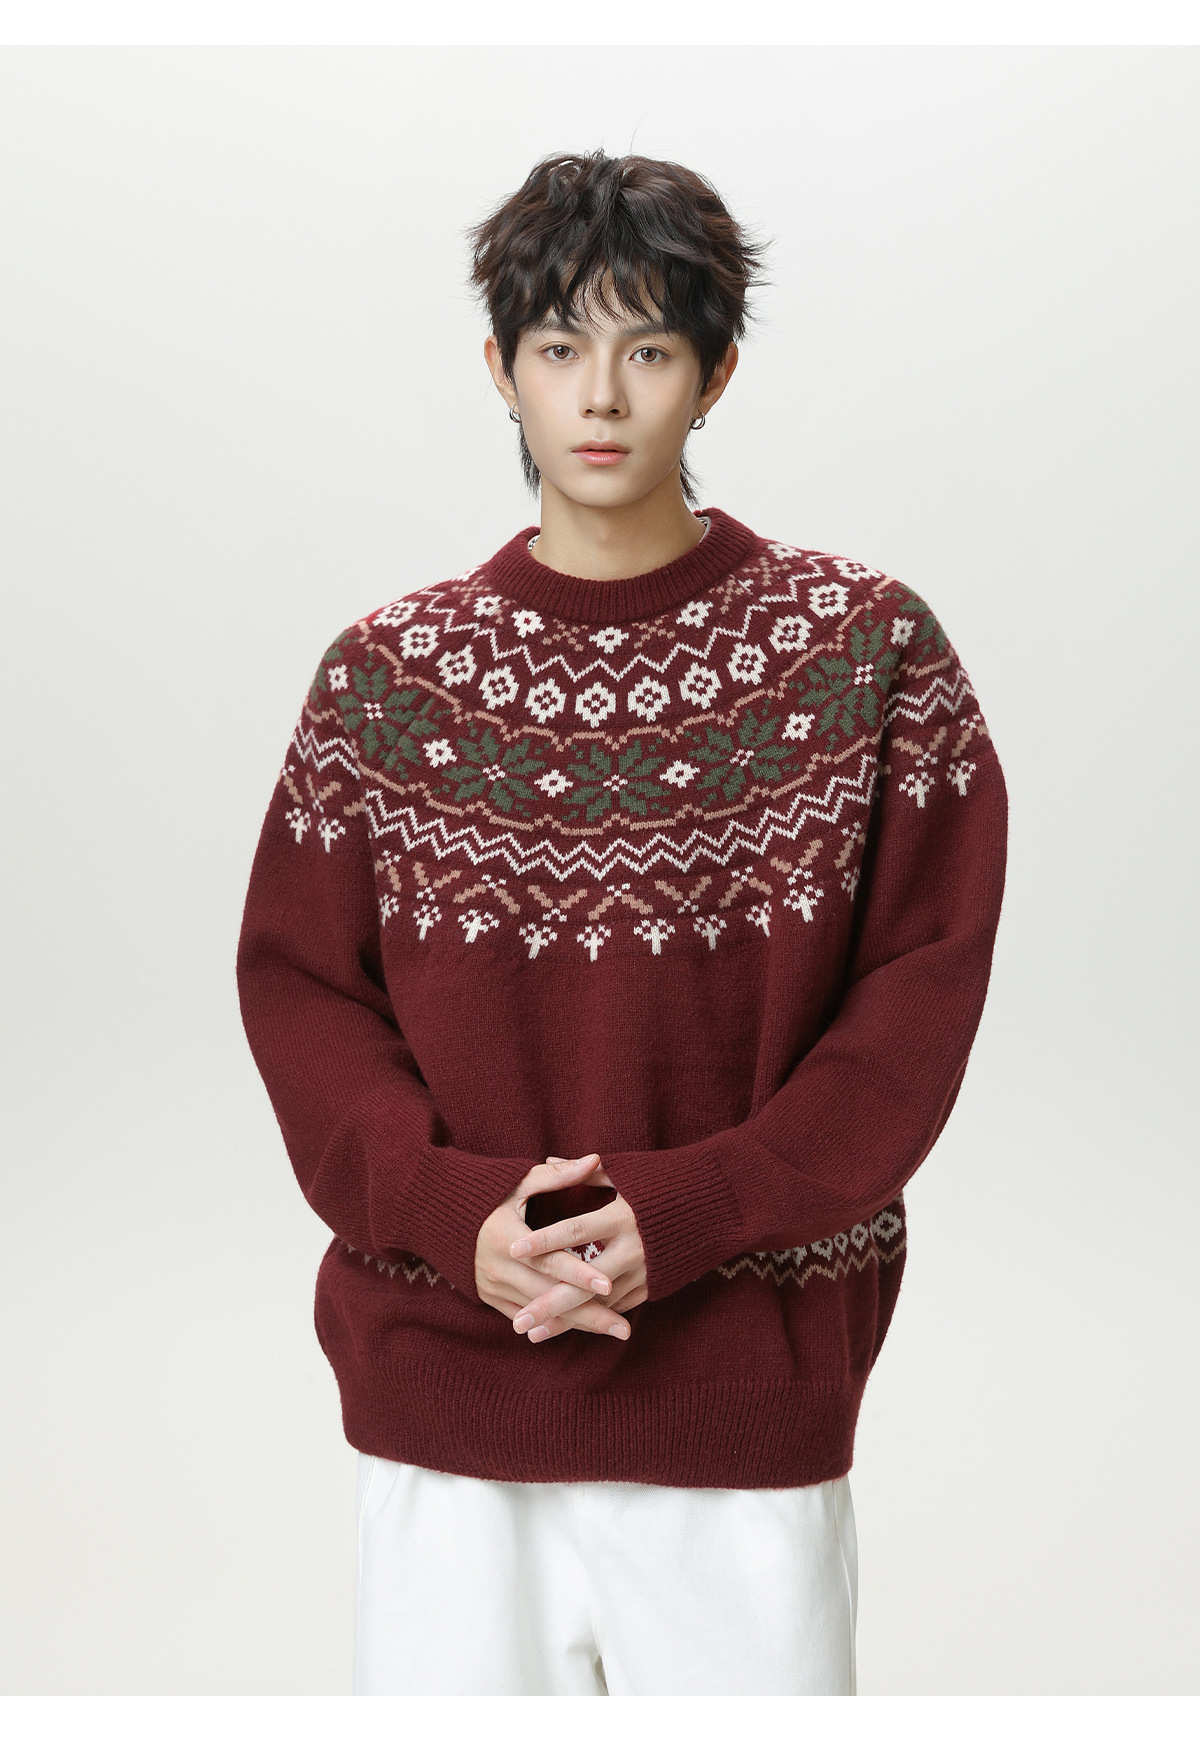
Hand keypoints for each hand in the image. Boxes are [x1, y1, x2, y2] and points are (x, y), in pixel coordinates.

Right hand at [475, 1153, 633, 1340]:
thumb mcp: (520, 1180)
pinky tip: (583, 1330)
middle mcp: (499, 1268)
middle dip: (589, 1313)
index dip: (578, 1273)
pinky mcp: (491, 1298)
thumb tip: (596, 1160)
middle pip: (549, 1296)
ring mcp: (493, 1286)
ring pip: (540, 1313)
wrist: (440, 1215)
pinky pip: (525, 1317)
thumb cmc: (486, 1192)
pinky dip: (554, 1325)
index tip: (609, 1284)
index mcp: (506, 1237)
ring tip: (614, 1331)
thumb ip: (559, 1175)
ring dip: (578, 1324)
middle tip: (624, 1329)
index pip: (548, 1260)